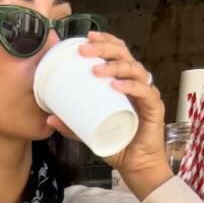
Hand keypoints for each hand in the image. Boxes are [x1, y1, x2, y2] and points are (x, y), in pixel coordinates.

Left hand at [44, 31, 172, 199]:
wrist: (135, 166)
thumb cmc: (116, 144)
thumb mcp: (88, 132)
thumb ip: (71, 125)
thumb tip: (49, 117)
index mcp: (123, 81)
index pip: (117, 52)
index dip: (105, 40)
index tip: (86, 37)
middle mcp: (136, 83)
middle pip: (124, 54)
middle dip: (104, 48)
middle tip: (84, 50)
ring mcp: (146, 94)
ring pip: (134, 69)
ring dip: (114, 66)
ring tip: (96, 70)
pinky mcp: (154, 107)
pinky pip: (144, 91)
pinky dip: (130, 86)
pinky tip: (116, 86)